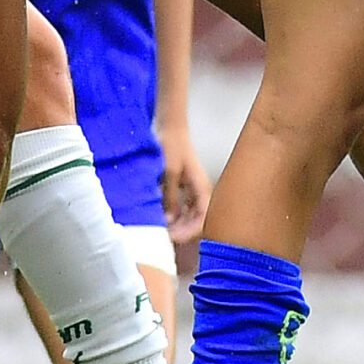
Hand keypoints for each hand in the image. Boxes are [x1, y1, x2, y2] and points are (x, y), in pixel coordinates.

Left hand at [159, 128, 210, 244]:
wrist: (169, 126)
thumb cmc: (172, 144)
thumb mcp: (170, 172)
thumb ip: (170, 197)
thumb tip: (168, 220)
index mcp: (203, 189)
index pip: (202, 220)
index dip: (188, 232)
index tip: (172, 237)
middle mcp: (200, 192)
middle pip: (196, 221)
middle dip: (181, 231)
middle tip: (162, 237)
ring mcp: (192, 190)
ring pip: (188, 216)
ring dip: (177, 225)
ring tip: (160, 230)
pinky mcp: (183, 187)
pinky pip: (181, 208)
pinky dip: (172, 215)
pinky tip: (160, 217)